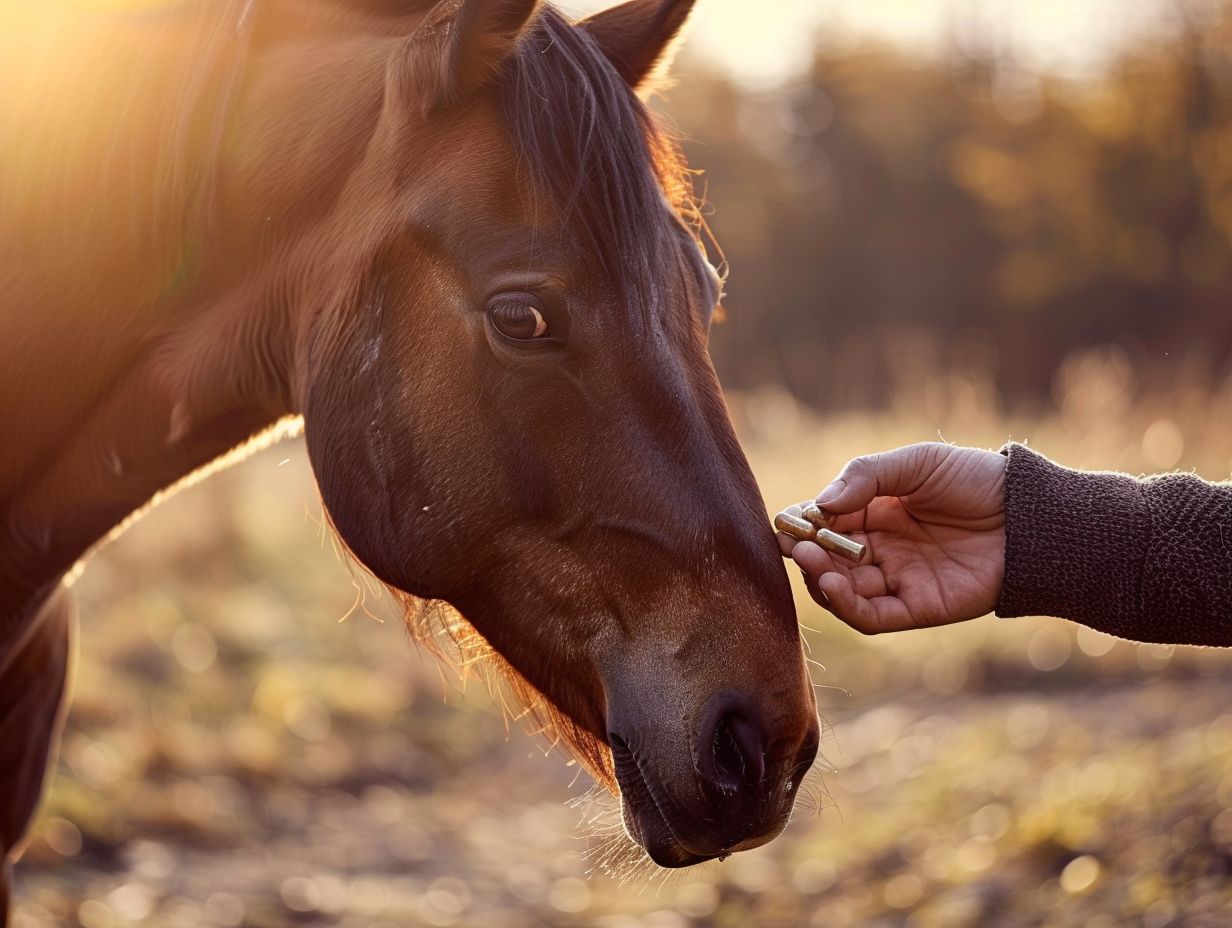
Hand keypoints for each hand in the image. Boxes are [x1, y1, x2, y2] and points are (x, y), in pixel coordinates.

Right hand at [778, 442, 1006, 633]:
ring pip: (843, 591)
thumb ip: (865, 477)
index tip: (784, 521)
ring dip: (819, 578)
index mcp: (877, 514)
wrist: (1030, 514)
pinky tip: (832, 583)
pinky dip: (846, 605)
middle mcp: (882, 550)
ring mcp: (898, 581)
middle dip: (805, 553)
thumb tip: (819, 504)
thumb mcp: (916, 463)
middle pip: (828, 560)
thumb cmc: (974, 480)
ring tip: (810, 559)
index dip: (802, 524)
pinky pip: (872, 616)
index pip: (827, 524)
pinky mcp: (917, 608)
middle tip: (792, 543)